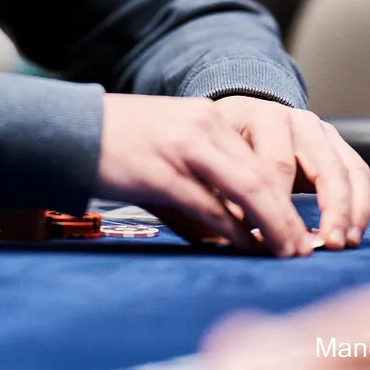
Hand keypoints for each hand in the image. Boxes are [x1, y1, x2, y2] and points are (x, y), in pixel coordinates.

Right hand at [96, 94, 317, 256]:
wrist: (69, 130)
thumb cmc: (119, 146)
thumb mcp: (170, 148)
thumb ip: (203, 181)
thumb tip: (234, 230)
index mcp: (207, 117)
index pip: (260, 159)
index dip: (284, 197)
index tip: (298, 225)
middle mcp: (202, 126)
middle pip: (262, 175)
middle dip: (286, 217)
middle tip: (300, 247)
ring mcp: (183, 149)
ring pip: (246, 191)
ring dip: (270, 228)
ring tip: (283, 253)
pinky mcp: (162, 174)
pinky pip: (211, 208)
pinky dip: (233, 233)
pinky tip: (244, 248)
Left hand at [213, 95, 369, 249]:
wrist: (237, 115)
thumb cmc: (224, 145)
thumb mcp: (216, 160)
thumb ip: (225, 192)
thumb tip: (240, 233)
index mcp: (264, 118)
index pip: (278, 166)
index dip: (280, 208)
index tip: (279, 244)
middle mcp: (298, 119)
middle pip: (323, 167)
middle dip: (330, 211)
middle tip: (327, 246)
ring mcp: (322, 129)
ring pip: (348, 170)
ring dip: (351, 211)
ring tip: (344, 244)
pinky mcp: (337, 143)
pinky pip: (359, 172)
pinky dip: (361, 204)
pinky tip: (353, 233)